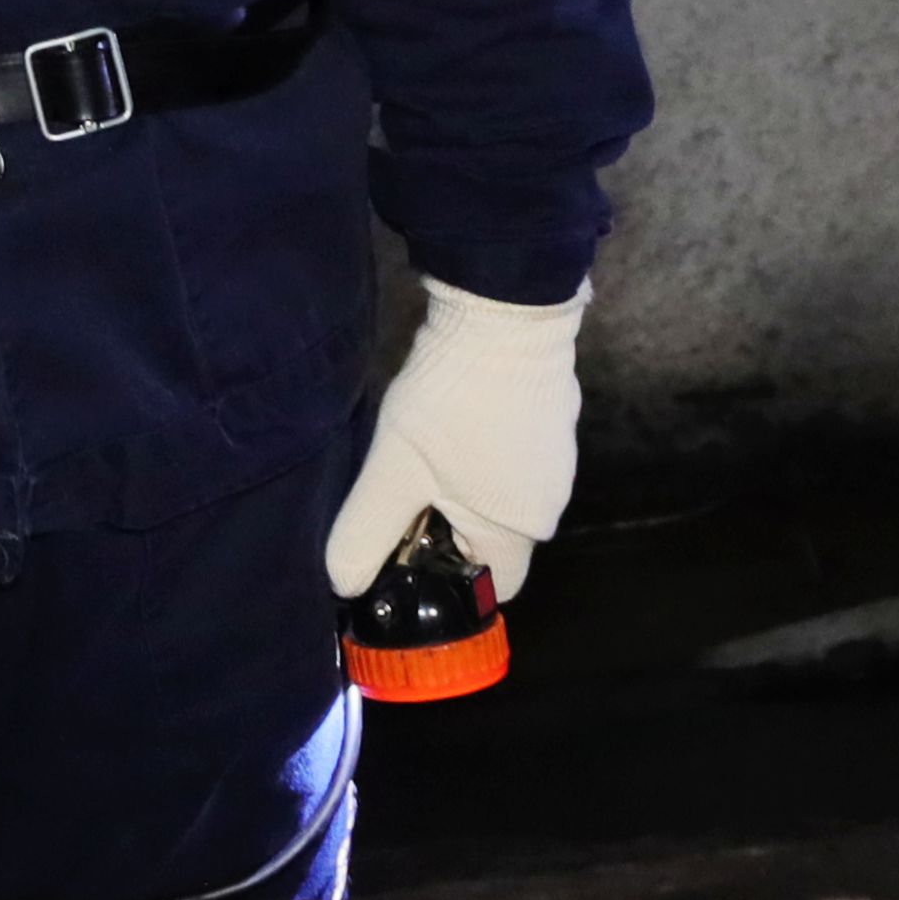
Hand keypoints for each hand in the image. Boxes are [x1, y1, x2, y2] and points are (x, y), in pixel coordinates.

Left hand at [326, 278, 585, 600]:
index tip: (408, 553)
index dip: (449, 580)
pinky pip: (509, 459)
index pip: (492, 585)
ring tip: (419, 452)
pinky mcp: (551, 422)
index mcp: (519, 529)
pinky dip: (477, 454)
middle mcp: (548, 503)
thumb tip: (343, 584)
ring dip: (458, 487)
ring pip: (497, 497)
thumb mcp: (395, 469)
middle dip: (446, 528)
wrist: (503, 313)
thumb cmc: (452, 399)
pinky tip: (447, 422)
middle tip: (401, 494)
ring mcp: (555, 459)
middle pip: (492, 540)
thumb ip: (367, 530)